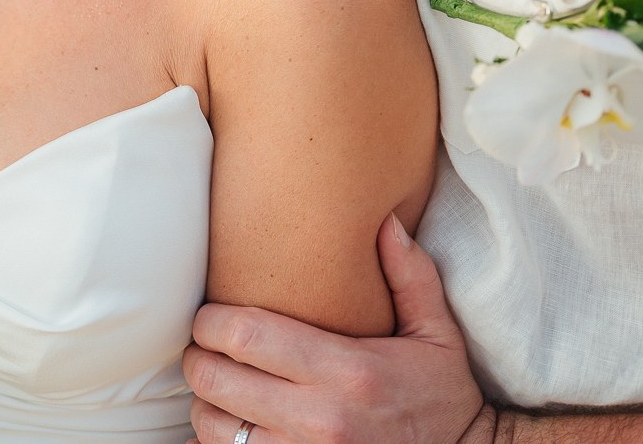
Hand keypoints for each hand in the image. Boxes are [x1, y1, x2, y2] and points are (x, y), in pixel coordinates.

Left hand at [186, 216, 492, 443]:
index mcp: (348, 370)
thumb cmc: (444, 399)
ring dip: (205, 403)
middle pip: (217, 379)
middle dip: (199, 357)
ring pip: (215, 427)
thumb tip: (384, 220)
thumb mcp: (438, 334)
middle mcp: (321, 418)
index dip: (212, 319)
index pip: (247, 333)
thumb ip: (410, 275)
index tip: (211, 314)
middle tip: (204, 346)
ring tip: (217, 385)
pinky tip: (234, 423)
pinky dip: (221, 441)